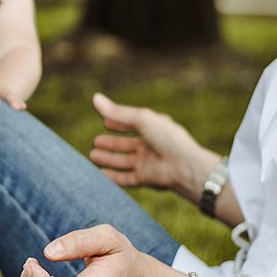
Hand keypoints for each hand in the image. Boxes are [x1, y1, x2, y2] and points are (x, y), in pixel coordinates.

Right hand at [88, 92, 203, 193]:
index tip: (105, 122)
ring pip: (123, 161)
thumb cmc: (166, 138)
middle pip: (126, 145)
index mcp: (153, 129)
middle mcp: (150, 146)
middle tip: (95, 141)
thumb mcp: (140, 119)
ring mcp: (148, 163)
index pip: (133, 125)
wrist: (183, 165)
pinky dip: (113, 176)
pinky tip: (100, 173)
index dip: (119, 123)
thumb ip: (117, 112)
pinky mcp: (145, 178)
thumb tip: (95, 98)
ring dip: (108, 159)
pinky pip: (126, 178)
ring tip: (92, 155)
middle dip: (111, 144)